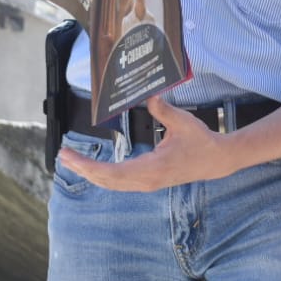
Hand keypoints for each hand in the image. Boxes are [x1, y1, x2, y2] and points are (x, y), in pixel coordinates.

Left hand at [56, 97, 233, 190]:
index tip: (71, 157)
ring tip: (73, 161)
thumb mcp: (183, 122)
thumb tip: (148, 97)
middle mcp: (146, 180)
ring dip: (90, 173)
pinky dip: (103, 175)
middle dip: (82, 169)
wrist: (217, 161)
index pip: (111, 172)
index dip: (88, 166)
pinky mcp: (149, 182)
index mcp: (152, 168)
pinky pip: (119, 182)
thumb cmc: (201, 142)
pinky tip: (94, 169)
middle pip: (105, 180)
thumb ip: (162, 109)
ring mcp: (147, 183)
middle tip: (63, 155)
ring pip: (111, 183)